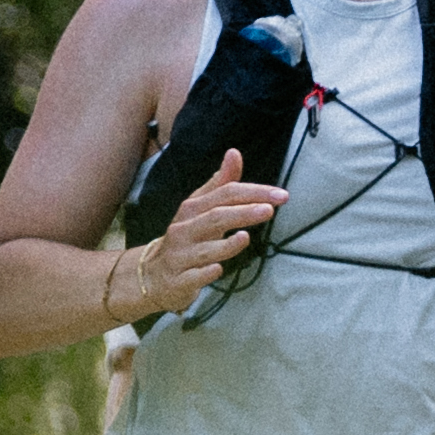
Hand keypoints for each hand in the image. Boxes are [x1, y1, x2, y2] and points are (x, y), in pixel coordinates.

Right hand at [129, 150, 279, 310]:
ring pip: (204, 250)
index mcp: (193, 209)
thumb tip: (234, 153)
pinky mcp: (178, 281)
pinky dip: (206, 273)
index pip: (225, 194)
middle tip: (269, 210)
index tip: (281, 195)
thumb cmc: (187, 238)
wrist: (153, 275)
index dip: (253, 192)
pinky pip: (193, 277)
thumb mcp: (200, 209)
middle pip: (215, 218)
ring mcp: (180, 256)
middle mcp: (185, 230)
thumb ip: (220, 184)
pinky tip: (218, 269)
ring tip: (245, 238)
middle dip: (243, 213)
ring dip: (225, 245)